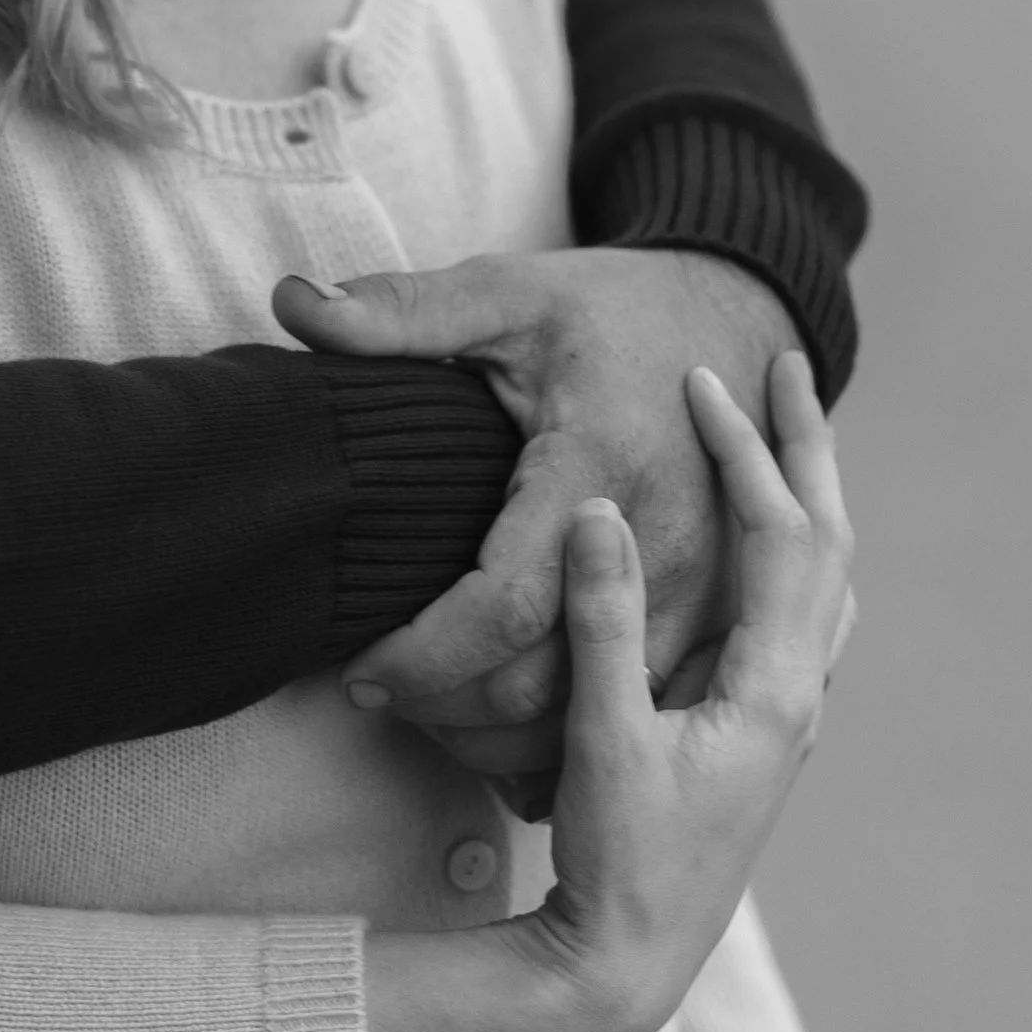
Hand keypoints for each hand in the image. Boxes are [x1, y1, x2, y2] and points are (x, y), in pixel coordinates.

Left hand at [275, 249, 795, 767]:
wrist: (739, 322)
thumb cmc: (610, 313)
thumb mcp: (507, 293)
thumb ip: (401, 310)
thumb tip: (292, 304)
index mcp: (600, 467)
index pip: (508, 605)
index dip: (425, 656)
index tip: (358, 671)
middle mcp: (661, 546)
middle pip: (545, 685)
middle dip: (447, 710)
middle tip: (377, 694)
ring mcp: (701, 593)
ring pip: (594, 717)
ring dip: (502, 738)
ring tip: (427, 712)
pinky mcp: (716, 617)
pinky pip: (641, 712)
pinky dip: (568, 739)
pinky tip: (507, 728)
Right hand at [537, 357, 851, 1031]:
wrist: (633, 960)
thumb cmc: (621, 859)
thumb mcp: (603, 737)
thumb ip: (604, 624)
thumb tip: (602, 513)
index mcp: (776, 690)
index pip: (779, 535)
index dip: (745, 451)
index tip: (705, 383)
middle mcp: (801, 698)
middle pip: (828, 544)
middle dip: (807, 450)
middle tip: (789, 369)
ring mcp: (788, 718)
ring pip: (825, 581)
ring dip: (808, 498)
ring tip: (790, 438)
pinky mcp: (763, 735)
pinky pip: (804, 618)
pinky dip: (795, 555)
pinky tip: (772, 555)